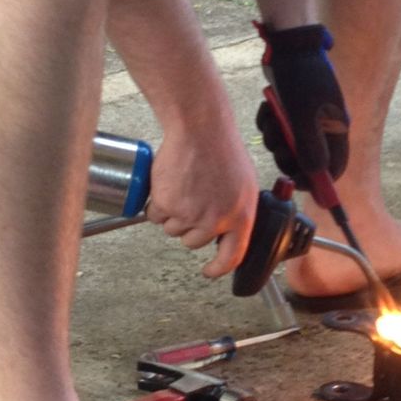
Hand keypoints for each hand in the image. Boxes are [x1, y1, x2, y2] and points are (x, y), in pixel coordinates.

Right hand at [147, 107, 258, 280]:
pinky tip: (166, 185)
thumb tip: (228, 229)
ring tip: (180, 186)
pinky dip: (155, 204)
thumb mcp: (244, 183)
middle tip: (189, 201)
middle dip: (187, 227)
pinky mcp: (167, 205)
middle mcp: (215, 221)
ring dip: (171, 214)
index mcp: (240, 216)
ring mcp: (190, 215)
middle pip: (193, 242)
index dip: (218, 267)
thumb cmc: (222, 148)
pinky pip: (155, 216)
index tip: (209, 270)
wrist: (200, 129)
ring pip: (172, 229)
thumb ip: (237, 209)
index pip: (232, 256)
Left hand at [254, 23, 349, 185]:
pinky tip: (268, 107)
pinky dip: (268, 122)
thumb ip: (310, 147)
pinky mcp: (289, 111)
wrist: (288, 44)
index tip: (296, 180)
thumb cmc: (301, 77)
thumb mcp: (304, 114)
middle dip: (286, 155)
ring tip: (271, 117)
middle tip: (277, 145)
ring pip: (286, 145)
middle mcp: (324, 127)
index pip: (333, 167)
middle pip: (306, 161)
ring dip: (273, 136)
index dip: (317, 180)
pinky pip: (276, 129)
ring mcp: (306, 119)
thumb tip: (314, 174)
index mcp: (336, 129)